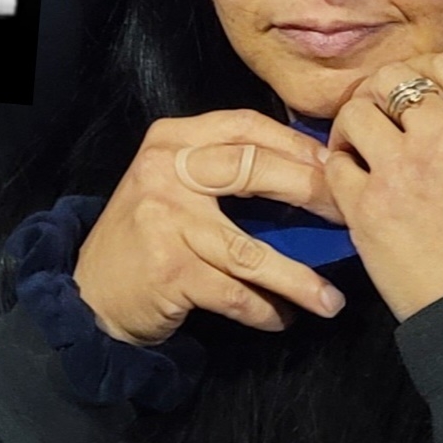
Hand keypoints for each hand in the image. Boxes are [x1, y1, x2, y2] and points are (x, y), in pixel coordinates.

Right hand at [74, 112, 346, 346]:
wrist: (92, 291)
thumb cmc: (150, 234)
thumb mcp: (176, 184)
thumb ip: (224, 170)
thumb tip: (313, 174)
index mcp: (172, 140)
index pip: (246, 125)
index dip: (297, 145)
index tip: (337, 166)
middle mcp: (166, 170)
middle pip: (254, 170)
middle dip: (311, 193)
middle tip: (349, 218)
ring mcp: (166, 220)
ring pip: (252, 250)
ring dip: (299, 279)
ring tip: (331, 299)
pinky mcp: (172, 270)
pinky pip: (237, 293)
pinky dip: (266, 310)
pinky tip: (283, 317)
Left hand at [327, 54, 442, 321]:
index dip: (424, 70)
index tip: (414, 90)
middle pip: (393, 79)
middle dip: (381, 91)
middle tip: (378, 114)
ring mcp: (403, 170)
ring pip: (356, 112)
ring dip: (353, 124)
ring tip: (357, 144)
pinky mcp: (368, 205)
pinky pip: (336, 162)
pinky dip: (338, 166)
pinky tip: (349, 179)